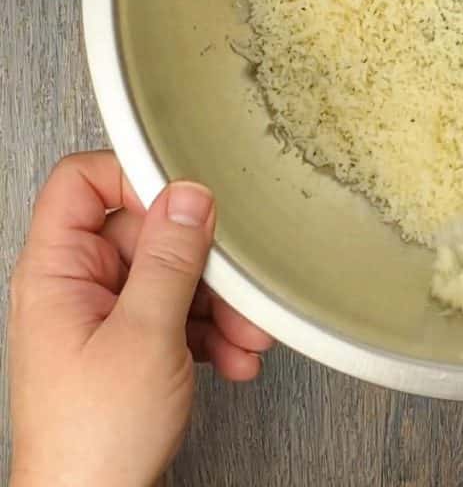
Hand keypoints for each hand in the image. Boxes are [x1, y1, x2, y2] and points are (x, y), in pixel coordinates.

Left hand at [9, 151, 274, 486]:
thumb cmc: (91, 443)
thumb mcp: (144, 336)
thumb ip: (169, 259)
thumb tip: (188, 195)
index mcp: (58, 272)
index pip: (83, 183)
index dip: (133, 177)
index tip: (186, 195)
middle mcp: (78, 286)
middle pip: (147, 231)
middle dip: (202, 262)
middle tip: (236, 286)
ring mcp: (105, 316)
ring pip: (172, 274)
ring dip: (219, 304)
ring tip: (247, 334)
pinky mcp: (131, 343)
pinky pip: (178, 311)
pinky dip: (212, 331)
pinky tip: (234, 355)